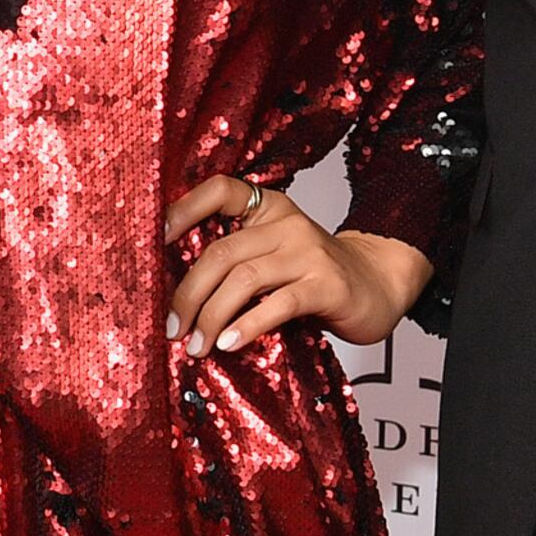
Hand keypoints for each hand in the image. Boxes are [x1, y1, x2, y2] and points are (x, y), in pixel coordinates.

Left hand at [163, 176, 430, 352]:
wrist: (378, 283)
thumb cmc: (316, 275)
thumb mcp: (274, 256)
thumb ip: (238, 263)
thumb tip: (178, 298)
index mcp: (268, 209)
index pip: (221, 190)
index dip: (185, 209)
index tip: (157, 240)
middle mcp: (286, 224)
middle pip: (221, 252)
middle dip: (188, 293)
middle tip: (173, 328)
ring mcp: (308, 253)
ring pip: (244, 279)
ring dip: (212, 317)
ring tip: (197, 345)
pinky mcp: (326, 286)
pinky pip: (277, 304)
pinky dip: (248, 325)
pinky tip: (230, 344)